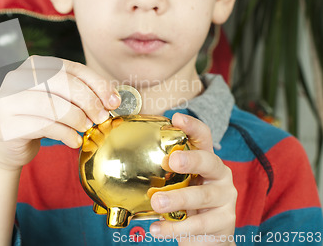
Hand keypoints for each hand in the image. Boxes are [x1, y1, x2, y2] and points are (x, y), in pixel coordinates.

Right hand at [0, 55, 120, 169]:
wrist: (4, 147)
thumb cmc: (37, 120)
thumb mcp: (56, 100)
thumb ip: (78, 93)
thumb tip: (113, 98)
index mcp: (33, 65)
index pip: (71, 68)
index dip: (97, 83)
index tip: (113, 101)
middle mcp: (17, 77)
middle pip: (63, 83)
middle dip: (89, 101)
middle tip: (102, 117)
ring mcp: (9, 100)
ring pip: (55, 106)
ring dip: (78, 119)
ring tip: (86, 129)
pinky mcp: (8, 124)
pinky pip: (46, 127)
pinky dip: (66, 135)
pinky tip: (73, 141)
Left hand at [150, 113, 236, 244]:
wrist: (206, 237)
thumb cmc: (186, 204)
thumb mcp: (177, 184)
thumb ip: (163, 171)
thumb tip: (127, 156)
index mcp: (206, 160)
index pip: (203, 138)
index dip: (192, 126)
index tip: (176, 117)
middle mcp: (219, 175)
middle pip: (208, 161)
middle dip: (190, 160)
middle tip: (171, 161)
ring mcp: (225, 198)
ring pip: (202, 196)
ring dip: (178, 199)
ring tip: (156, 203)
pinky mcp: (224, 221)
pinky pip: (199, 224)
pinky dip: (175, 228)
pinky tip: (156, 229)